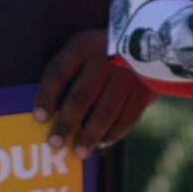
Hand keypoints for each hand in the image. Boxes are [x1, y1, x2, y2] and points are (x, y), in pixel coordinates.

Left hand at [31, 24, 151, 151]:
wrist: (153, 39)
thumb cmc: (107, 48)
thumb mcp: (87, 46)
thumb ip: (72, 70)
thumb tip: (51, 110)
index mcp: (84, 45)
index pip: (58, 72)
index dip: (47, 95)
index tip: (39, 118)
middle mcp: (105, 59)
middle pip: (81, 97)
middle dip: (66, 123)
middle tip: (54, 143)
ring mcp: (127, 75)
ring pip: (105, 111)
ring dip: (91, 135)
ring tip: (79, 152)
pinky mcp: (145, 89)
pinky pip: (128, 117)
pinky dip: (115, 132)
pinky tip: (103, 143)